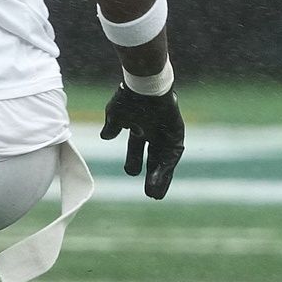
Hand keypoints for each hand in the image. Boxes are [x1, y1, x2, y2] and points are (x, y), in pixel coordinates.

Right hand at [100, 84, 184, 199]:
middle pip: (153, 159)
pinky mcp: (176, 135)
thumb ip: (112, 126)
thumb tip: (105, 137)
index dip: (133, 162)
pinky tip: (159, 181)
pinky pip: (171, 156)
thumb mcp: (115, 114)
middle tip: (149, 193)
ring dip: (161, 178)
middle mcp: (154, 133)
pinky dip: (166, 169)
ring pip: (163, 161)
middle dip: (151, 175)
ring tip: (154, 195)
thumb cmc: (129, 97)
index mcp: (139, 128)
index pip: (136, 150)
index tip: (131, 172)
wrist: (145, 87)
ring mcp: (166, 134)